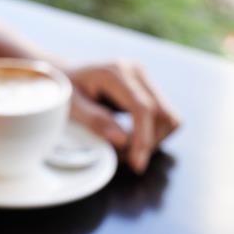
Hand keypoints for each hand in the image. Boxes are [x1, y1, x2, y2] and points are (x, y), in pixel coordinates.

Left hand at [65, 61, 180, 172]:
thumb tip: (123, 140)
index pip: (142, 108)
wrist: (65, 76)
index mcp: (114, 72)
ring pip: (169, 116)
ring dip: (154, 139)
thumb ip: (95, 121)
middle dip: (149, 142)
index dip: (143, 138)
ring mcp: (144, 78)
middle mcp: (134, 70)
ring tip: (128, 150)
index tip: (136, 163)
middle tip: (127, 159)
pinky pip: (165, 116)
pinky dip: (155, 133)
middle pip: (162, 113)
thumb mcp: (70, 106)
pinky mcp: (148, 87)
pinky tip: (134, 139)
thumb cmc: (64, 92)